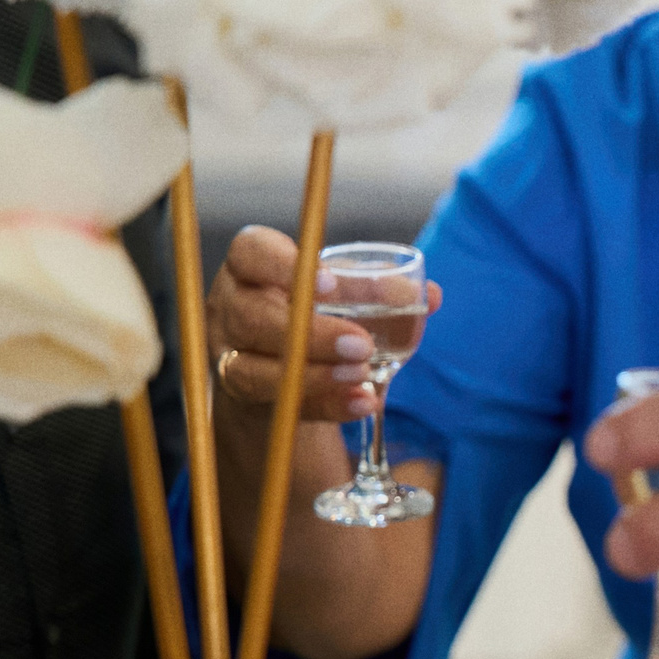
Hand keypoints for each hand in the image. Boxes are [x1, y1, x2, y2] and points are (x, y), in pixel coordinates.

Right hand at [208, 225, 442, 421]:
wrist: (279, 361)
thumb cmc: (314, 309)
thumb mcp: (342, 291)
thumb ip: (379, 289)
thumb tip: (430, 295)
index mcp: (252, 266)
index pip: (250, 252)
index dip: (283, 266)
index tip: (328, 285)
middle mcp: (230, 308)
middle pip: (251, 317)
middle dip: (311, 333)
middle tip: (362, 344)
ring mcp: (229, 355)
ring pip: (251, 369)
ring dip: (315, 375)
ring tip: (362, 375)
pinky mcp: (244, 397)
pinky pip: (279, 406)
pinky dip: (327, 405)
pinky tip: (363, 402)